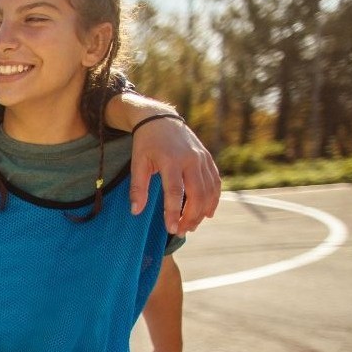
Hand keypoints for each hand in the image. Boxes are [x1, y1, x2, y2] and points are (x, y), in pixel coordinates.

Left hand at [129, 117, 220, 234]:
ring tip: (192, 226)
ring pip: (209, 190)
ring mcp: (202, 158)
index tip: (171, 229)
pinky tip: (208, 213)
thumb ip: (138, 188)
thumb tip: (136, 212)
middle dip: (191, 216)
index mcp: (171, 160)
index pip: (175, 192)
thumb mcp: (137, 163)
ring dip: (203, 211)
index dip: (174, 212)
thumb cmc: (146, 143)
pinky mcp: (208, 158)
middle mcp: (191, 159)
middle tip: (181, 232)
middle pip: (197, 194)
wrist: (160, 119)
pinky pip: (215, 182)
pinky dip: (213, 199)